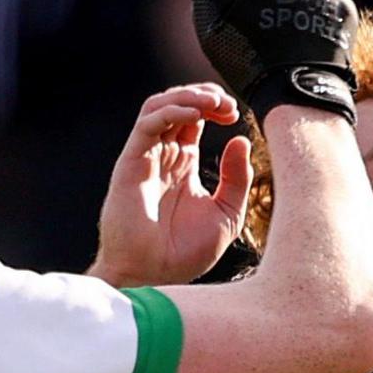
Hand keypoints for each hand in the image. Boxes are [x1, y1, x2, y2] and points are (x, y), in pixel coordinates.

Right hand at [93, 83, 255, 288]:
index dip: (214, 106)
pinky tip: (194, 114)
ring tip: (212, 102)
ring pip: (159, 106)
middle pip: (177, 104)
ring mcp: (146, 157)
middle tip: (227, 105)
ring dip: (186, 95)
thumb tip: (240, 140)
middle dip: (204, 96)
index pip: (194, 117)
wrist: (154, 276)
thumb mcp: (226, 214)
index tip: (235, 115)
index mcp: (183, 164)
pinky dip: (170, 111)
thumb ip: (236, 179)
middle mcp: (163, 156)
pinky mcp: (132, 163)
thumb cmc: (184, 253)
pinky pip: (146, 125)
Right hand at [191, 0, 356, 126]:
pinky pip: (326, 7)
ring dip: (294, 8)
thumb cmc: (248, 64)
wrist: (297, 95)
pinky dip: (319, 21)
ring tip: (291, 42)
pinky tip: (311, 43)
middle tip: (267, 34)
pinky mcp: (344, 9)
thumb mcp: (212, 30)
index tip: (243, 15)